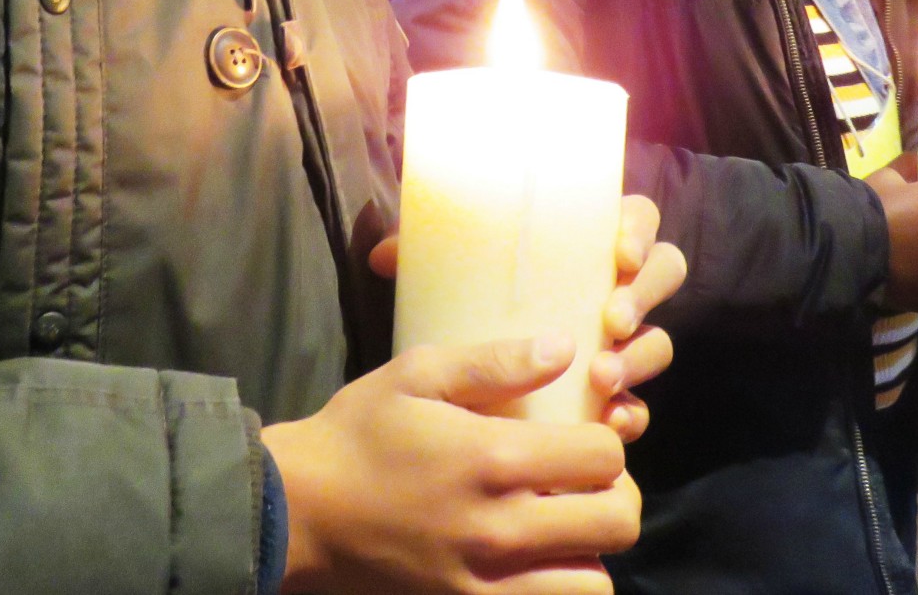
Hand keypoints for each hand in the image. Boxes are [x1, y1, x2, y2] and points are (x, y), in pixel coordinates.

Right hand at [264, 336, 640, 594]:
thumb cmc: (358, 434)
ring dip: (591, 551)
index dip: (607, 440)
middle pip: (619, 520)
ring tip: (564, 528)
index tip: (582, 436)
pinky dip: (558, 589)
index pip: (606, 456)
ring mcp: (488, 582)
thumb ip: (494, 362)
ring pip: (595, 582)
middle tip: (585, 482)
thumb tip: (565, 347)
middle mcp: (502, 526)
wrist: (298, 512)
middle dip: (615, 494)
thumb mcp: (416, 374)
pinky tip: (536, 564)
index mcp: (493, 458)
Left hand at [369, 197, 685, 443]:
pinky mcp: (610, 393)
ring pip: (656, 340)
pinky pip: (638, 402)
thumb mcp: (442, 272)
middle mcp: (610, 286)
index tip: (618, 254)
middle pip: (661, 274)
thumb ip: (418, 253)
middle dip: (644, 296)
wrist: (451, 385)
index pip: (635, 217)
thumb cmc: (461, 299)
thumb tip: (384, 255)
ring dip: (639, 358)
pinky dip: (633, 412)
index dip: (639, 230)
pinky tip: (613, 421)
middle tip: (610, 319)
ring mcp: (617, 341)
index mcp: (582, 242)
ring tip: (603, 378)